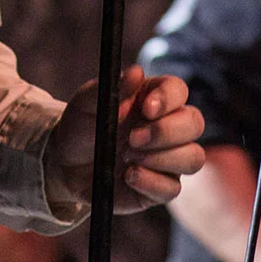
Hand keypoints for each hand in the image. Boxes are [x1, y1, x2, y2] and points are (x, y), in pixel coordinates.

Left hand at [47, 66, 205, 211]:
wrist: (66, 164)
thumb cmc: (82, 126)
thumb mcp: (88, 103)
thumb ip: (114, 88)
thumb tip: (136, 72)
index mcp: (154, 98)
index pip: (178, 90)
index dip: (169, 98)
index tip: (147, 109)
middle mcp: (169, 126)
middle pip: (195, 123)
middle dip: (166, 132)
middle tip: (133, 139)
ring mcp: (169, 158)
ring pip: (193, 158)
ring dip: (162, 159)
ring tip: (128, 158)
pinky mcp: (161, 187)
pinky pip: (173, 189)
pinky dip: (151, 183)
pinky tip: (128, 177)